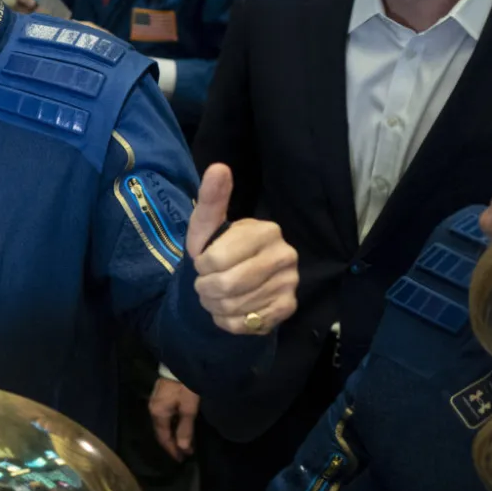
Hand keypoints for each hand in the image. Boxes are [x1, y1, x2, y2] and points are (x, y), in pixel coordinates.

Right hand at [149, 377, 200, 460]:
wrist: (181, 364)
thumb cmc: (185, 387)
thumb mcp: (188, 408)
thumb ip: (185, 429)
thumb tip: (183, 448)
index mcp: (158, 414)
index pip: (163, 438)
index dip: (172, 450)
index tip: (182, 459)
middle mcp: (153, 409)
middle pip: (161, 432)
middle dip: (171, 444)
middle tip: (183, 454)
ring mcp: (155, 402)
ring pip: (162, 425)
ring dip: (172, 435)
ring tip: (183, 443)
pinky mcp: (160, 397)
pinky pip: (164, 417)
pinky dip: (171, 426)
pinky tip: (179, 427)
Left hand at [186, 164, 298, 335]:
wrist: (233, 281)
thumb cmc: (218, 248)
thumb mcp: (208, 225)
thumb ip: (212, 198)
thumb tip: (218, 167)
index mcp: (267, 231)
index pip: (216, 259)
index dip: (201, 266)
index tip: (204, 262)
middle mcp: (286, 256)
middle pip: (226, 285)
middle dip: (205, 288)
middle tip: (206, 284)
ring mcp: (290, 283)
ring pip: (235, 306)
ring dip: (214, 306)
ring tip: (217, 296)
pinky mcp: (289, 308)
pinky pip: (246, 323)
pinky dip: (228, 321)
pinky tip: (231, 309)